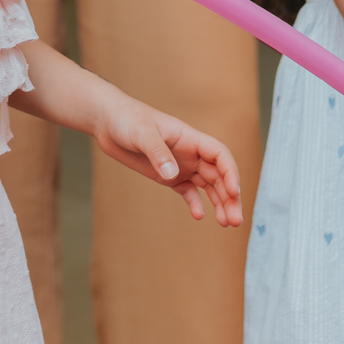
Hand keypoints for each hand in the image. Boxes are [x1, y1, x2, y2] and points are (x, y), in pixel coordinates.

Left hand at [92, 90, 242, 224]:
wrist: (108, 121)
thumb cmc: (127, 119)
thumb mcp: (141, 133)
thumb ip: (158, 153)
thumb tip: (173, 175)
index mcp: (189, 138)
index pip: (219, 155)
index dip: (230, 173)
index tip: (233, 192)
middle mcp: (190, 152)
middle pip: (218, 175)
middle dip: (230, 196)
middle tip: (235, 221)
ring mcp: (180, 164)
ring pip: (208, 185)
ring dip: (219, 202)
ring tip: (226, 223)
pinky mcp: (167, 175)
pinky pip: (188, 191)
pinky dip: (195, 203)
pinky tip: (198, 215)